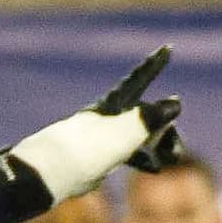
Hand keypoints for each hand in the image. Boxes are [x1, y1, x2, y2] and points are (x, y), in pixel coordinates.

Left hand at [0, 47, 185, 203]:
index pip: (139, 80)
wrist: (46, 175)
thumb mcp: (123, 134)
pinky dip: (143, 157)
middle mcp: (105, 117)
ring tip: (169, 160)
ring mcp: (99, 137)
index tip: (167, 48)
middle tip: (175, 152)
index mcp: (111, 106)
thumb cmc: (84, 152)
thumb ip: (149, 118)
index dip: (155, 65)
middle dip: (164, 126)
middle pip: (144, 113)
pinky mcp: (93, 157)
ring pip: (138, 134)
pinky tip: (153, 168)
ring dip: (156, 143)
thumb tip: (175, 104)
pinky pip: (127, 152)